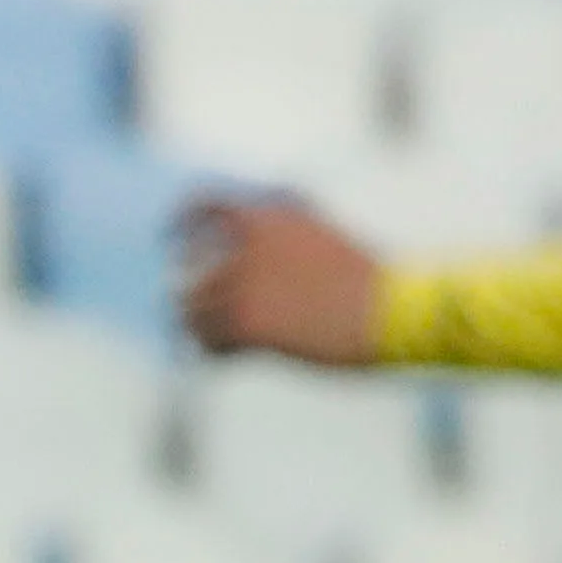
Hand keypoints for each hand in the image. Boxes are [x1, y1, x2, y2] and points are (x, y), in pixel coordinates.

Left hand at [180, 195, 381, 365]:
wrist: (394, 309)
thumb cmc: (369, 282)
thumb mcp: (325, 239)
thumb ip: (285, 235)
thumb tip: (253, 245)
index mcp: (270, 217)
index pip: (205, 206)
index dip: (180, 219)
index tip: (167, 236)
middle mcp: (249, 245)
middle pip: (191, 273)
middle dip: (198, 300)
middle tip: (209, 321)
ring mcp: (243, 282)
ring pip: (191, 311)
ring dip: (205, 329)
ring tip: (229, 343)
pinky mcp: (245, 321)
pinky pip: (206, 341)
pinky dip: (215, 352)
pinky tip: (235, 356)